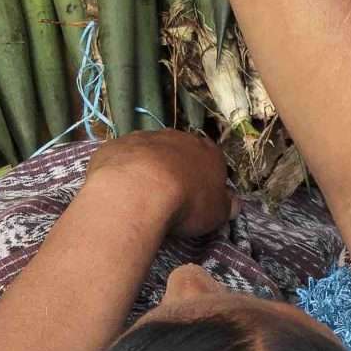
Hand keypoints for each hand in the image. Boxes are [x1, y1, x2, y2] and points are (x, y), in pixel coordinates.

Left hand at [95, 129, 233, 240]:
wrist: (140, 190)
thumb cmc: (186, 202)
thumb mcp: (215, 213)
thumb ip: (225, 205)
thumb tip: (233, 203)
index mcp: (207, 152)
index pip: (212, 158)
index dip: (205, 175)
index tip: (198, 194)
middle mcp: (178, 138)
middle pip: (179, 150)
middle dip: (175, 168)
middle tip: (169, 195)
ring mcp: (145, 138)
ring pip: (150, 150)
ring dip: (148, 167)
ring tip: (142, 194)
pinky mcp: (117, 145)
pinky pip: (123, 157)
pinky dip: (123, 170)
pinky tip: (120, 190)